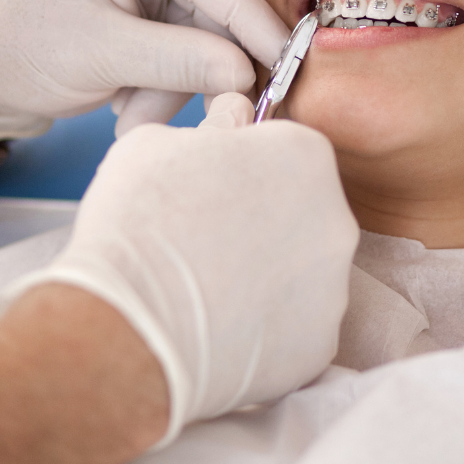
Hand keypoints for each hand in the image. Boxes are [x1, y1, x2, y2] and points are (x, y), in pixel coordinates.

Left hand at [0, 0, 289, 141]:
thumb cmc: (8, 46)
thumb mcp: (96, 57)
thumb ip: (178, 62)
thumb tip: (248, 72)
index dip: (251, 20)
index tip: (291, 62)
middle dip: (195, 64)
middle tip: (172, 119)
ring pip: (197, 16)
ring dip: (173, 76)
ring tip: (127, 116)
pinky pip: (180, 22)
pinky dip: (162, 68)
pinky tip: (127, 96)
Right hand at [7, 93, 358, 446]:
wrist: (127, 326)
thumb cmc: (139, 219)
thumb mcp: (161, 140)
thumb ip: (216, 124)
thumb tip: (235, 116)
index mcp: (306, 155)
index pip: (285, 149)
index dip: (243, 164)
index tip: (210, 182)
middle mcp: (337, 219)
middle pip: (301, 210)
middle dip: (262, 218)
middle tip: (205, 235)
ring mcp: (333, 289)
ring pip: (300, 271)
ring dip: (265, 273)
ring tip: (207, 284)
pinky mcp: (318, 348)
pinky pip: (295, 326)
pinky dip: (264, 326)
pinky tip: (219, 324)